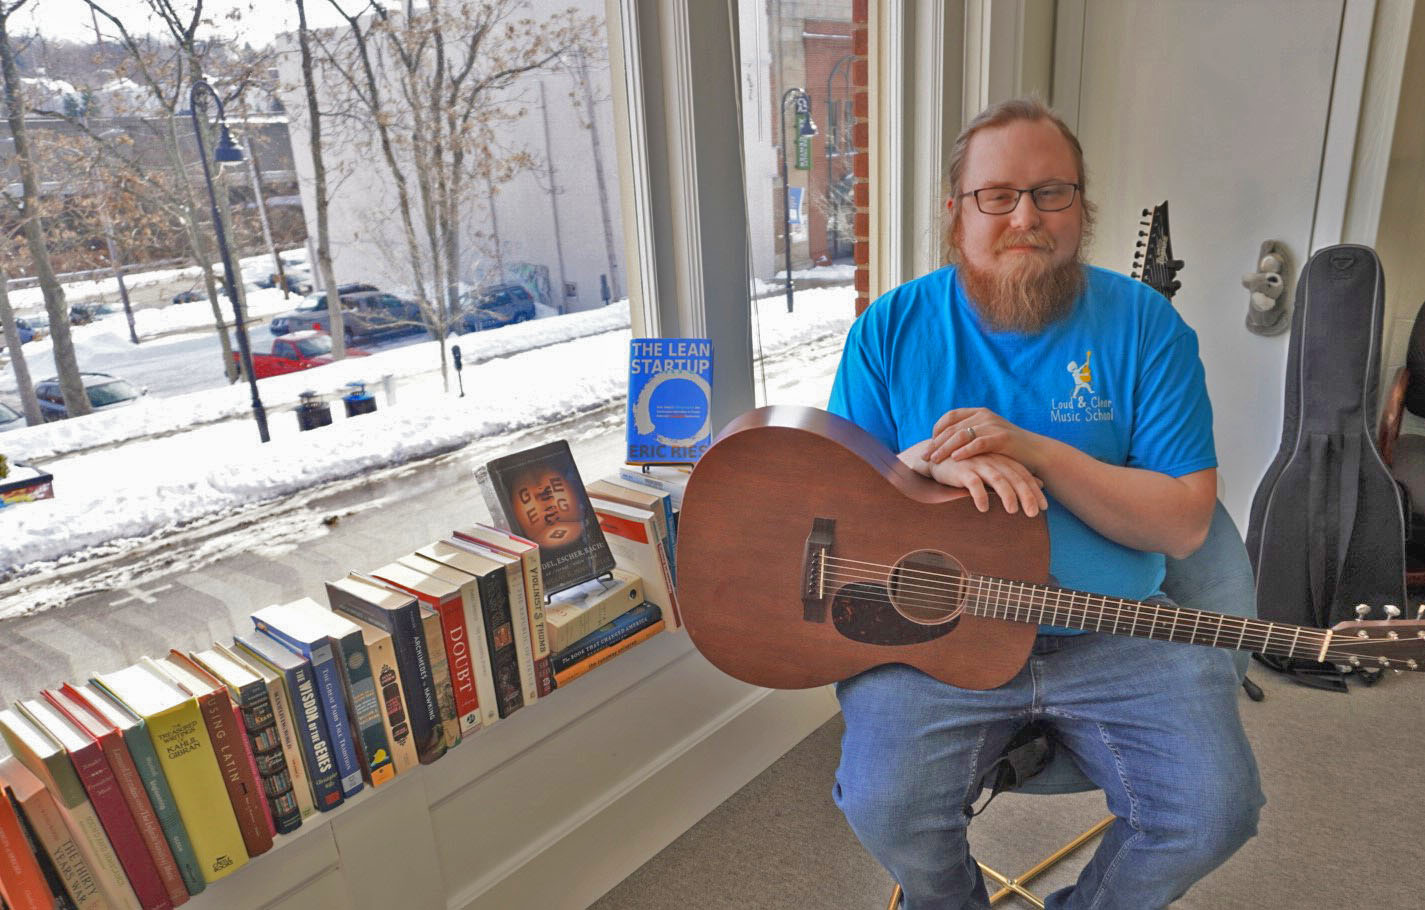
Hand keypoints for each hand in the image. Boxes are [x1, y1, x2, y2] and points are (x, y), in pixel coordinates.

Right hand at [900, 440, 1047, 515]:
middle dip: (1026, 495)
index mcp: (1002, 460)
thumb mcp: (994, 469)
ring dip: (1007, 495)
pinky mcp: (961, 470)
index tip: (1045, 507)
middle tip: (1035, 513)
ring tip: (1013, 511)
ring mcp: (977, 464)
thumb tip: (1040, 484)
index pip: (1023, 475)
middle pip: (1014, 477)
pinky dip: (979, 495)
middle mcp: (992, 460)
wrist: (938, 457)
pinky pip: (973, 483)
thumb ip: (1014, 475)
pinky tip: (984, 508)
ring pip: (997, 479)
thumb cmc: (969, 466)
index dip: (1034, 490)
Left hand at [926, 407, 1045, 469]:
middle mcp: (984, 416)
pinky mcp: (1002, 438)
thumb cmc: (1007, 449)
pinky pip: (979, 443)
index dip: (937, 430)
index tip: (929, 445)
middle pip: (952, 428)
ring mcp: (993, 425)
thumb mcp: (986, 437)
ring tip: (934, 460)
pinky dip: (965, 451)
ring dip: (945, 448)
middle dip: (936, 443)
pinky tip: (955, 459)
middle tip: (925, 457)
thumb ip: (969, 436)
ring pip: (962, 435)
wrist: (1036, 453)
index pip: (950, 416)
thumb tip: (944, 445)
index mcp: (978, 413)